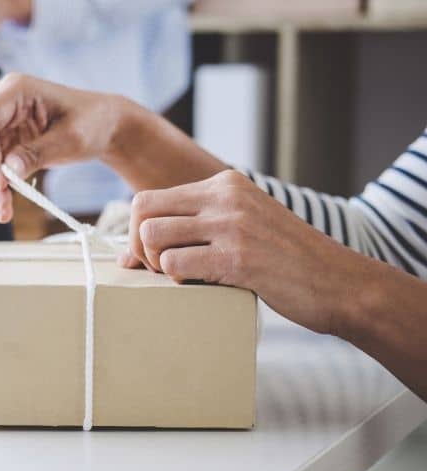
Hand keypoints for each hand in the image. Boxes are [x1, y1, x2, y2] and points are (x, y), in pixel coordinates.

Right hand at [0, 73, 134, 222]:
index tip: (0, 182)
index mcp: (15, 90)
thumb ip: (39, 153)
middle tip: (2, 206)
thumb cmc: (90, 122)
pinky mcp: (0, 139)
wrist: (100, 125)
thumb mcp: (70, 138)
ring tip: (4, 212)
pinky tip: (5, 205)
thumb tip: (10, 171)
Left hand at [123, 170, 380, 335]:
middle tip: (157, 271)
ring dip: (156, 265)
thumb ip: (196, 227)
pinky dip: (178, 281)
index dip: (135, 231)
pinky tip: (202, 287)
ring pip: (152, 236)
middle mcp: (225, 196)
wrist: (340, 283)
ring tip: (182, 279)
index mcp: (225, 183)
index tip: (146, 258)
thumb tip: (130, 252)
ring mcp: (231, 225)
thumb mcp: (243, 226)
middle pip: (142, 210)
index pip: (150, 197)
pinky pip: (175, 264)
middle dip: (137, 246)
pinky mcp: (237, 257)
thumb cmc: (285, 262)